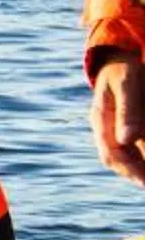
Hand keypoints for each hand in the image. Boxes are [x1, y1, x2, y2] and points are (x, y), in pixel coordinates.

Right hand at [91, 58, 144, 188]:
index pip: (111, 152)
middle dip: (135, 175)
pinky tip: (144, 167)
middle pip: (116, 159)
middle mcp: (104, 128)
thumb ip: (127, 110)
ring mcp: (113, 129)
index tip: (144, 182)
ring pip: (124, 156)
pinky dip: (139, 159)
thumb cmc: (125, 68)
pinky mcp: (124, 129)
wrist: (120, 58)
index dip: (129, 169)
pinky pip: (131, 148)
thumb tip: (126, 140)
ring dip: (138, 169)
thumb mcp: (127, 83)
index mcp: (100, 118)